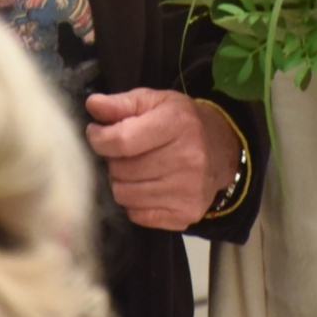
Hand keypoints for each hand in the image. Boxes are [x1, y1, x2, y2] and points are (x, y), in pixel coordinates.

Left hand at [85, 89, 240, 229]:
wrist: (223, 149)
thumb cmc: (182, 122)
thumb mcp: (155, 101)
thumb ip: (122, 103)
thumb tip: (93, 106)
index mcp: (177, 124)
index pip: (122, 141)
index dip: (100, 139)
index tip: (97, 134)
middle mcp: (187, 159)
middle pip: (121, 170)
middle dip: (113, 161)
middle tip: (123, 154)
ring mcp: (187, 190)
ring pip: (125, 195)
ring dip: (122, 182)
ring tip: (134, 169)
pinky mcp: (186, 214)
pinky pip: (137, 215)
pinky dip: (134, 202)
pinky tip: (146, 186)